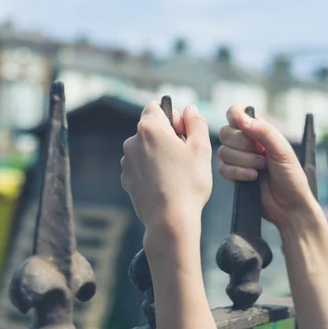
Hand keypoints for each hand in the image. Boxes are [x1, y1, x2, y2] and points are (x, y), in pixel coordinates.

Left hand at [121, 102, 212, 229]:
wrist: (169, 221)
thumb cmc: (188, 183)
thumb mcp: (201, 149)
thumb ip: (196, 123)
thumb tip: (190, 110)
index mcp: (149, 129)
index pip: (157, 107)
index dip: (173, 118)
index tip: (184, 135)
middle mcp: (132, 142)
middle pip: (151, 129)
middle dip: (167, 137)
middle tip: (184, 157)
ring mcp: (127, 162)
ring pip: (146, 149)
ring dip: (159, 155)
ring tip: (176, 174)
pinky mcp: (126, 179)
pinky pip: (141, 167)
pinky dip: (152, 171)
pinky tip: (166, 185)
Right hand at [217, 106, 314, 226]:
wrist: (288, 205)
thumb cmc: (291, 177)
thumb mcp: (282, 150)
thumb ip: (263, 131)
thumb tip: (241, 119)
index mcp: (258, 131)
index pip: (236, 114)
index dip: (235, 116)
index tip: (242, 125)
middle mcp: (245, 143)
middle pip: (225, 132)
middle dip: (242, 145)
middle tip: (261, 154)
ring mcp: (238, 159)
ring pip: (223, 152)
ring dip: (243, 161)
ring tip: (260, 168)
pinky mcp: (233, 176)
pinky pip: (223, 169)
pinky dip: (238, 173)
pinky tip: (252, 178)